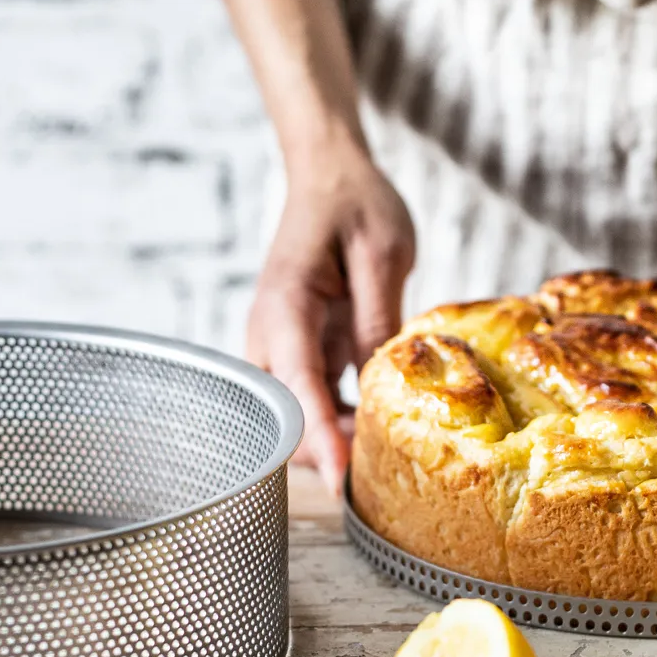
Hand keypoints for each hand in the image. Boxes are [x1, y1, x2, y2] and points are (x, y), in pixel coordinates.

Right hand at [246, 142, 414, 488]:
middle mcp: (269, 333)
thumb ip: (379, 317)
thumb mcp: (383, 252)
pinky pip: (309, 399)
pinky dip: (336, 420)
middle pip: (285, 415)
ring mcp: (278, 345)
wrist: (330, 176)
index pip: (297, 386)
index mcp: (286, 306)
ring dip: (332, 439)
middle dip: (327, 450)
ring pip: (293, 415)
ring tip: (385, 451)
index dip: (319, 438)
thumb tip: (382, 381)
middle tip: (387, 466)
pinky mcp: (297, 349)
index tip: (342, 480)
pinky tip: (375, 425)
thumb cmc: (356, 203)